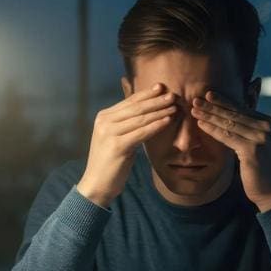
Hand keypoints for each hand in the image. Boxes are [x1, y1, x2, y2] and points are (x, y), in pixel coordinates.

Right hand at [77, 84, 176, 207]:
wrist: (97, 184)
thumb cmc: (110, 162)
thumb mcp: (116, 138)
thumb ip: (126, 123)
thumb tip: (145, 110)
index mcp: (103, 117)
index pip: (129, 102)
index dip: (146, 94)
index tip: (161, 87)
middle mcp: (104, 122)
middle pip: (135, 107)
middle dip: (155, 100)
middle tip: (172, 95)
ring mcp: (109, 133)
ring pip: (140, 118)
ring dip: (159, 112)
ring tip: (174, 107)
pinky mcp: (117, 145)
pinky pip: (141, 133)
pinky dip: (155, 126)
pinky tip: (167, 121)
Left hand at [192, 91, 270, 211]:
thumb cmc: (258, 167)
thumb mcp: (254, 143)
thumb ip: (245, 128)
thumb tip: (227, 113)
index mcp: (266, 122)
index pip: (241, 108)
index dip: (223, 101)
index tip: (207, 94)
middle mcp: (265, 127)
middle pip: (234, 113)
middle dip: (213, 106)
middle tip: (195, 100)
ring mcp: (260, 138)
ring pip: (229, 123)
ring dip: (209, 115)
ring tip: (194, 110)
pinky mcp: (252, 150)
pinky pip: (228, 137)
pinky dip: (213, 130)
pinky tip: (201, 125)